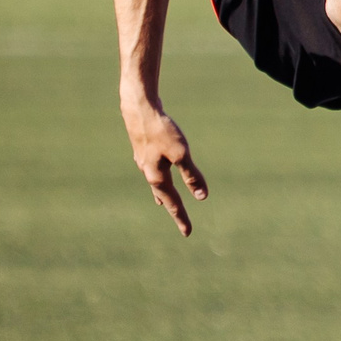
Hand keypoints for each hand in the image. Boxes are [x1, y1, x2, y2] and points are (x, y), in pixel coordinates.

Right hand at [122, 97, 207, 234]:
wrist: (138, 107)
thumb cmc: (161, 129)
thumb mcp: (180, 153)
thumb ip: (191, 175)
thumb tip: (202, 197)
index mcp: (156, 176)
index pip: (173, 203)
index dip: (182, 217)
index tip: (188, 233)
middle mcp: (147, 172)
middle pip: (162, 195)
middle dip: (173, 209)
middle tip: (181, 223)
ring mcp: (143, 160)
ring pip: (155, 182)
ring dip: (162, 194)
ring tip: (163, 204)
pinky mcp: (143, 148)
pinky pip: (151, 169)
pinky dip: (157, 177)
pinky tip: (155, 173)